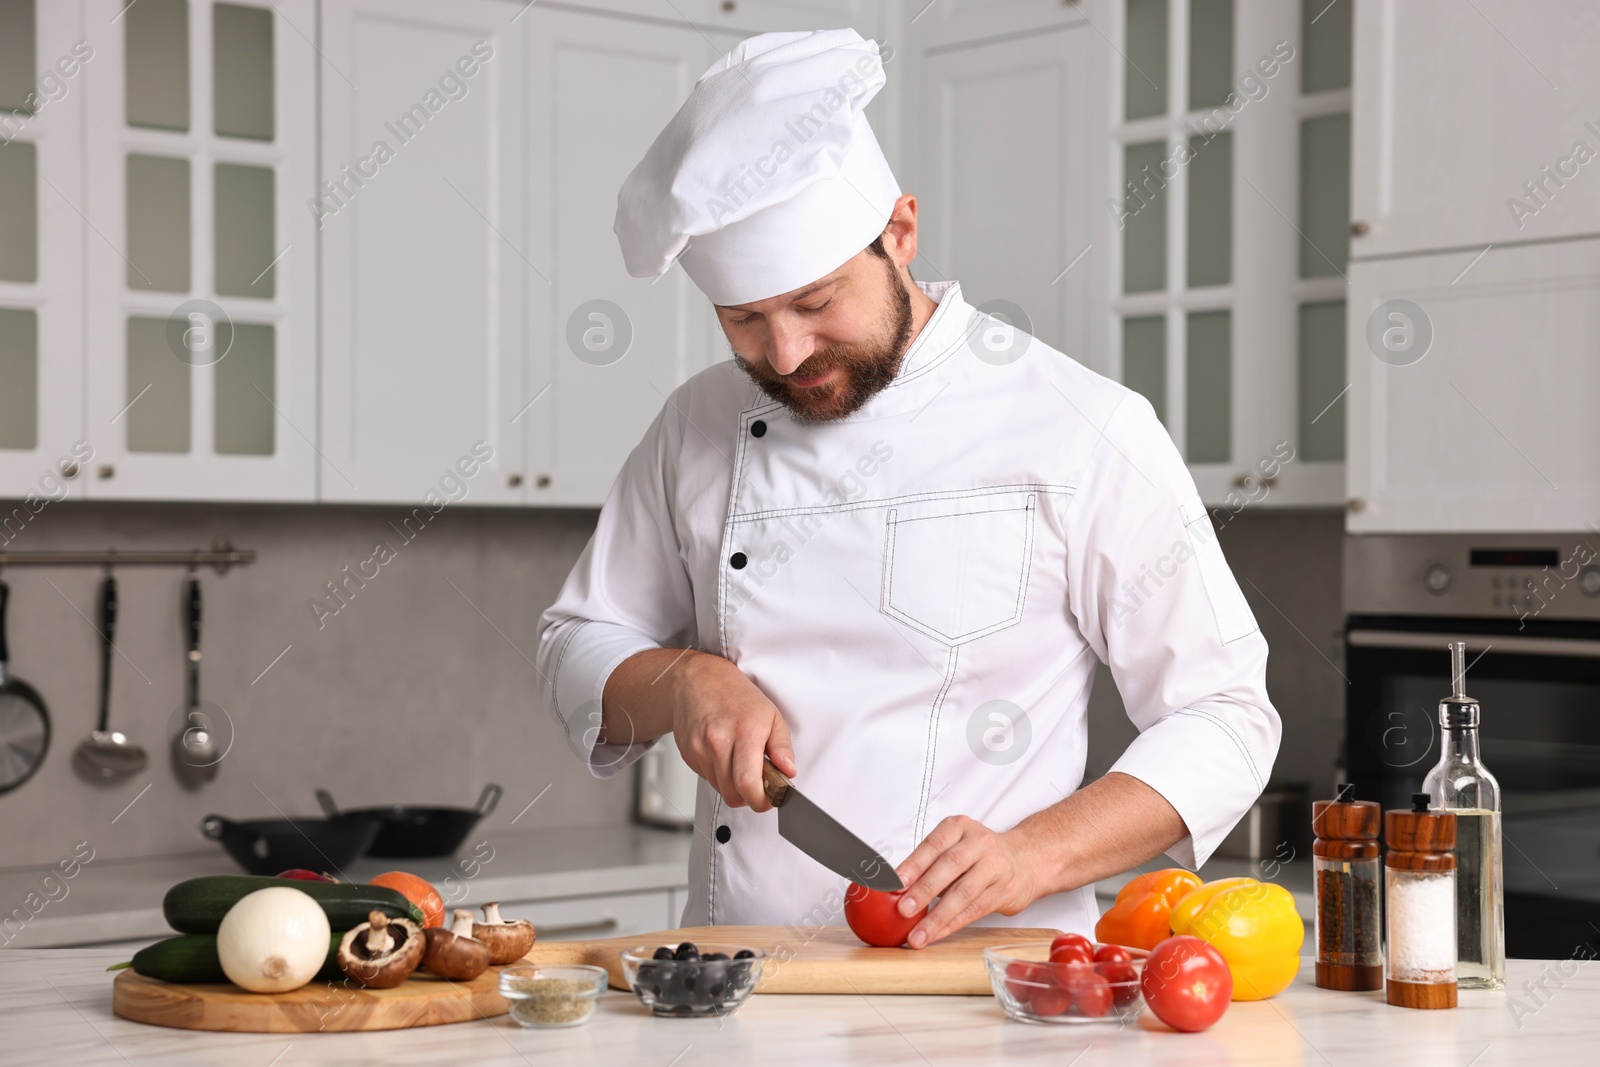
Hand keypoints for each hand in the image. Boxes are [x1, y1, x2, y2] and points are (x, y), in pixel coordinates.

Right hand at [666, 652, 796, 811]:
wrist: (698, 679)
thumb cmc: (736, 695)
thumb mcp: (771, 714)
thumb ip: (782, 746)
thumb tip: (788, 771)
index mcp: (744, 732)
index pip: (748, 784)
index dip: (761, 801)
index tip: (770, 798)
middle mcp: (718, 742)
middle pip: (733, 794)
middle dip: (749, 797)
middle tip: (758, 783)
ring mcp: (699, 749)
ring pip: (720, 789)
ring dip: (733, 785)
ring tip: (740, 762)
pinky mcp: (688, 754)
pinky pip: (707, 778)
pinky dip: (719, 775)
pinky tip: (723, 755)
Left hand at [894, 815, 1041, 948]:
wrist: (1024, 860)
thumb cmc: (978, 854)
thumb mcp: (955, 844)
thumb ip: (929, 862)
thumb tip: (895, 888)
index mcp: (960, 827)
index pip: (934, 844)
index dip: (914, 864)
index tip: (895, 883)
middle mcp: (980, 843)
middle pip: (950, 866)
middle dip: (925, 890)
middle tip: (904, 909)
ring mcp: (995, 867)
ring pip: (964, 893)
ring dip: (937, 917)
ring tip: (917, 934)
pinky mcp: (1004, 891)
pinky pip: (974, 911)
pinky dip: (952, 925)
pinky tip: (936, 934)